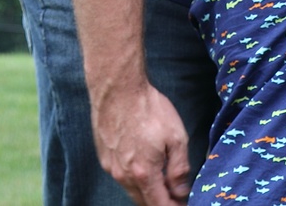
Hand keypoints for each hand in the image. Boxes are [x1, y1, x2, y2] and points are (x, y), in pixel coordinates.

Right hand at [92, 83, 190, 204]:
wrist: (119, 91)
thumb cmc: (150, 110)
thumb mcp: (176, 137)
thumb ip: (179, 168)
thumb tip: (181, 192)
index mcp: (144, 174)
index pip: (159, 204)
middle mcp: (124, 176)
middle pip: (144, 201)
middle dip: (161, 202)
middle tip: (176, 198)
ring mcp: (111, 167)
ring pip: (132, 190)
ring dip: (148, 191)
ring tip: (164, 185)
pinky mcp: (105, 157)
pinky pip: (122, 177)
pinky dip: (135, 179)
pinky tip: (145, 169)